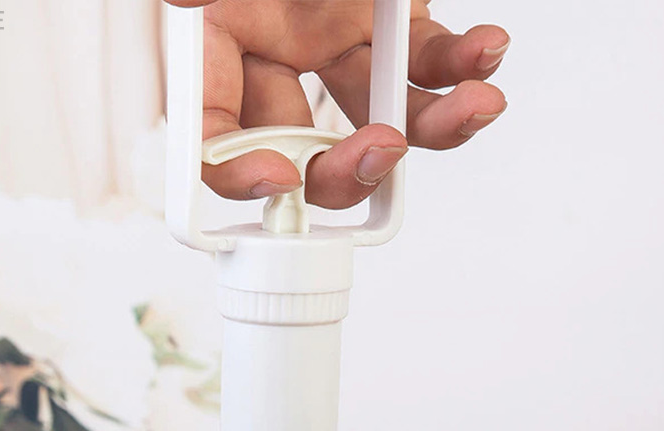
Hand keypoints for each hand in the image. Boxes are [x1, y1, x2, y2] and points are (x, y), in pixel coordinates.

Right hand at [165, 0, 508, 208]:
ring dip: (430, 127)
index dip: (238, 170)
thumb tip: (178, 1)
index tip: (278, 179)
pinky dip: (462, 64)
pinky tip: (484, 54)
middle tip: (380, 154)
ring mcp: (336, 42)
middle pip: (304, 148)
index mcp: (220, 40)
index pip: (216, 132)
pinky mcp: (394, 25)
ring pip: (379, 117)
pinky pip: (430, 61)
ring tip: (474, 107)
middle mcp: (278, 53)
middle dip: (344, 169)